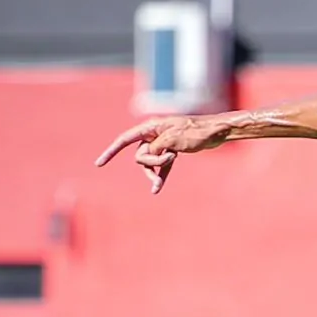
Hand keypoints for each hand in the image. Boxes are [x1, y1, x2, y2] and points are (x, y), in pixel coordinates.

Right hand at [94, 114, 237, 193]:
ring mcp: (162, 144)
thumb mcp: (174, 139)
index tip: (99, 164)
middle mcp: (154, 134)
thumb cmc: (197, 132)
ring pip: (149, 162)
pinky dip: (160, 176)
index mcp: (151, 126)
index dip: (111, 151)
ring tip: (171, 165)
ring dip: (158, 168)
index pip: (125, 139)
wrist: (217, 133)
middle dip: (152, 161)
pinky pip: (161, 167)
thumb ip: (156, 147)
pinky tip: (156, 189)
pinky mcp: (172, 152)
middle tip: (171, 156)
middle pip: (140, 155)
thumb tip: (146, 156)